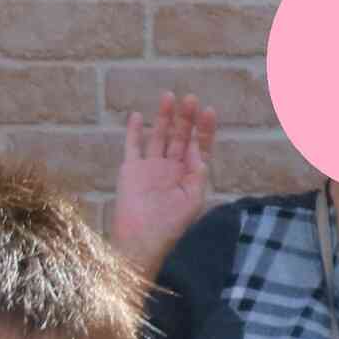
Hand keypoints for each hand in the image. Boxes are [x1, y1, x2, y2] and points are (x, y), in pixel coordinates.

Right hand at [112, 92, 218, 273]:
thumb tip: (197, 149)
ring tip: (168, 97)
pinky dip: (134, 131)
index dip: (204, 129)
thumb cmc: (171, 226)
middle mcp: (170, 167)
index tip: (208, 111)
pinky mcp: (130, 170)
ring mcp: (150, 167)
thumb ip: (198, 173)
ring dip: (163, 117)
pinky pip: (132, 146)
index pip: (199, 146)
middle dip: (185, 118)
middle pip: (180, 136)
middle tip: (189, 98)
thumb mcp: (194, 199)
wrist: (142, 241)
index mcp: (188, 175)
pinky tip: (137, 116)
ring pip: (158, 136)